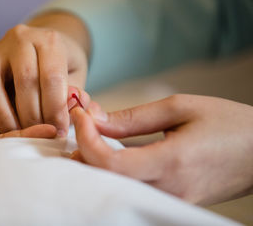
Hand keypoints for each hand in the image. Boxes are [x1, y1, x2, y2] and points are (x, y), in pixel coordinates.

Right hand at [0, 12, 89, 135]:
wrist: (42, 44)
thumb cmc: (61, 64)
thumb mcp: (76, 75)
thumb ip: (74, 94)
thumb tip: (73, 112)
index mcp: (49, 40)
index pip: (51, 76)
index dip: (56, 108)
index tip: (59, 131)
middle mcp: (20, 39)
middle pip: (23, 80)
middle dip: (32, 115)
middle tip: (39, 136)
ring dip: (3, 115)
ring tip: (15, 133)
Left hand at [70, 94, 252, 204]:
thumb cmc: (228, 124)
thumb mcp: (180, 108)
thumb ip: (133, 118)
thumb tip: (96, 121)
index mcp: (172, 162)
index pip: (110, 163)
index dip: (87, 138)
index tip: (81, 115)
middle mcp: (169, 190)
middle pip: (107, 179)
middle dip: (84, 151)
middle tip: (80, 125)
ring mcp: (170, 201)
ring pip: (116, 187)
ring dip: (95, 162)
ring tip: (89, 136)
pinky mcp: (172, 201)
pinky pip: (131, 189)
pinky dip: (113, 171)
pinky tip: (108, 152)